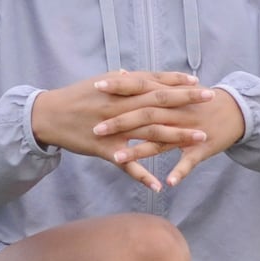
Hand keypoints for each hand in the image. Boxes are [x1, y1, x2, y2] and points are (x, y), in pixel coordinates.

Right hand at [31, 71, 214, 190]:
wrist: (48, 115)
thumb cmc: (74, 97)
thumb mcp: (97, 84)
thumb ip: (118, 82)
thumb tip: (131, 75)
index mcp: (120, 88)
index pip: (154, 82)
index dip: (177, 81)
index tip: (199, 80)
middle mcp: (121, 105)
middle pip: (160, 102)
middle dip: (187, 100)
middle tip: (211, 99)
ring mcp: (115, 128)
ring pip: (150, 132)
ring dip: (177, 136)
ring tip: (200, 138)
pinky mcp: (105, 149)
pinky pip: (127, 165)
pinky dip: (143, 175)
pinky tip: (159, 185)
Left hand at [91, 78, 245, 188]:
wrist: (237, 111)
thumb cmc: (200, 101)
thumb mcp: (176, 88)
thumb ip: (149, 85)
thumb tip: (121, 74)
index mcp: (170, 95)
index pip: (141, 87)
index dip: (120, 86)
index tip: (97, 87)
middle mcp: (178, 111)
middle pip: (146, 114)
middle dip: (120, 122)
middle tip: (97, 129)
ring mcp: (189, 130)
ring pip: (162, 140)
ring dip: (140, 151)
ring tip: (117, 159)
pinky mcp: (202, 149)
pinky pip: (189, 162)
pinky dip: (179, 171)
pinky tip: (167, 183)